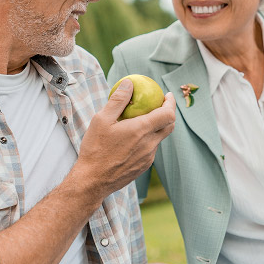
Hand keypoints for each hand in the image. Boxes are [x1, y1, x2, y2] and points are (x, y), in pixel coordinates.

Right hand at [76, 78, 175, 198]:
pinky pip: (151, 149)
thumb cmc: (95, 148)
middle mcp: (149, 144)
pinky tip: (134, 138)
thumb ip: (118, 100)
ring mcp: (148, 157)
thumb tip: (129, 83)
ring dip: (156, 127)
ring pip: (159, 138)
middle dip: (168, 113)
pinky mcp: (144, 167)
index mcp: (141, 130)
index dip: (171, 103)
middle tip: (159, 105)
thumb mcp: (102, 119)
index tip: (167, 95)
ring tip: (142, 120)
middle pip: (169, 126)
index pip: (168, 114)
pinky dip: (148, 139)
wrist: (92, 181)